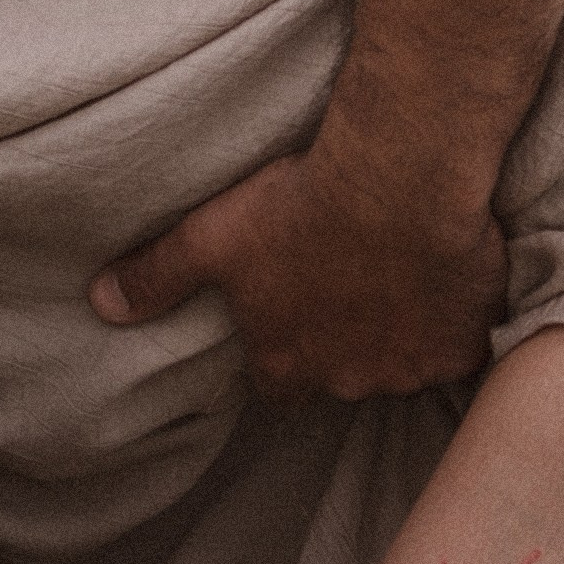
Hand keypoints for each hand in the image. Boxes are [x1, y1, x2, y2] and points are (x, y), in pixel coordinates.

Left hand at [89, 142, 506, 403]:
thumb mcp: (211, 235)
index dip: (279, 348)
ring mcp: (410, 368)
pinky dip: (453, 319)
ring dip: (396, 326)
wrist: (399, 181)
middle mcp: (348, 380)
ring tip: (394, 268)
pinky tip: (443, 274)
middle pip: (339, 371)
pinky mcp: (464, 345)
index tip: (288, 310)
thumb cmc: (301, 205)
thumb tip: (99, 301)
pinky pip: (459, 344)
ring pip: (400, 359)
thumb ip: (156, 275)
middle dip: (340, 338)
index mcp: (286, 363)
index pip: (275, 381)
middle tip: (344, 278)